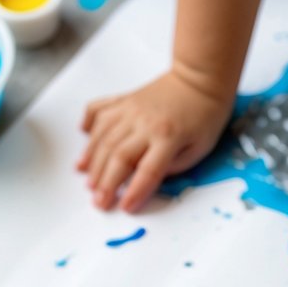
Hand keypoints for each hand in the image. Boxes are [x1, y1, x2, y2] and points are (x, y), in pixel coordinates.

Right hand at [77, 69, 233, 211]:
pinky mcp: (124, 101)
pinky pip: (99, 111)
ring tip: (88, 182)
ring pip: (104, 138)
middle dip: (106, 183)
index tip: (126, 207)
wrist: (198, 78)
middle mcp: (145, 122)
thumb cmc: (203, 114)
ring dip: (93, 162)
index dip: (136, 191)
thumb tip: (147, 179)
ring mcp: (131, 110)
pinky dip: (88, 125)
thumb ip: (174, 167)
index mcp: (168, 136)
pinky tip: (84, 139)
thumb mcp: (199, 148)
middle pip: (119, 156)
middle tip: (99, 202)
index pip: (148, 170)